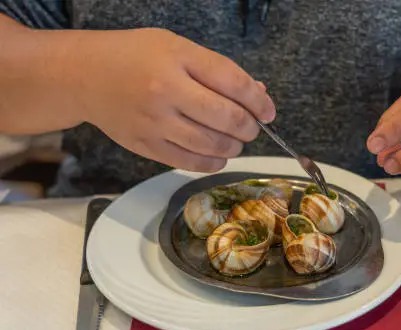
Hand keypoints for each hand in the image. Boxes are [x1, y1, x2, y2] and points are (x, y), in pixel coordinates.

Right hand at [70, 28, 274, 171]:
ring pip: (212, 145)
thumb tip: (258, 95)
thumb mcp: (177, 48)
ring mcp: (154, 122)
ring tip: (234, 141)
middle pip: (227, 119)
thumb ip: (217, 71)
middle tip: (251, 128)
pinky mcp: (145, 146)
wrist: (84, 75)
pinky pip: (190, 162)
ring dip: (234, 147)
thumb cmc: (135, 57)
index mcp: (178, 59)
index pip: (234, 84)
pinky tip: (217, 155)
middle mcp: (166, 91)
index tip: (268, 112)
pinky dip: (212, 162)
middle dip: (249, 128)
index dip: (259, 102)